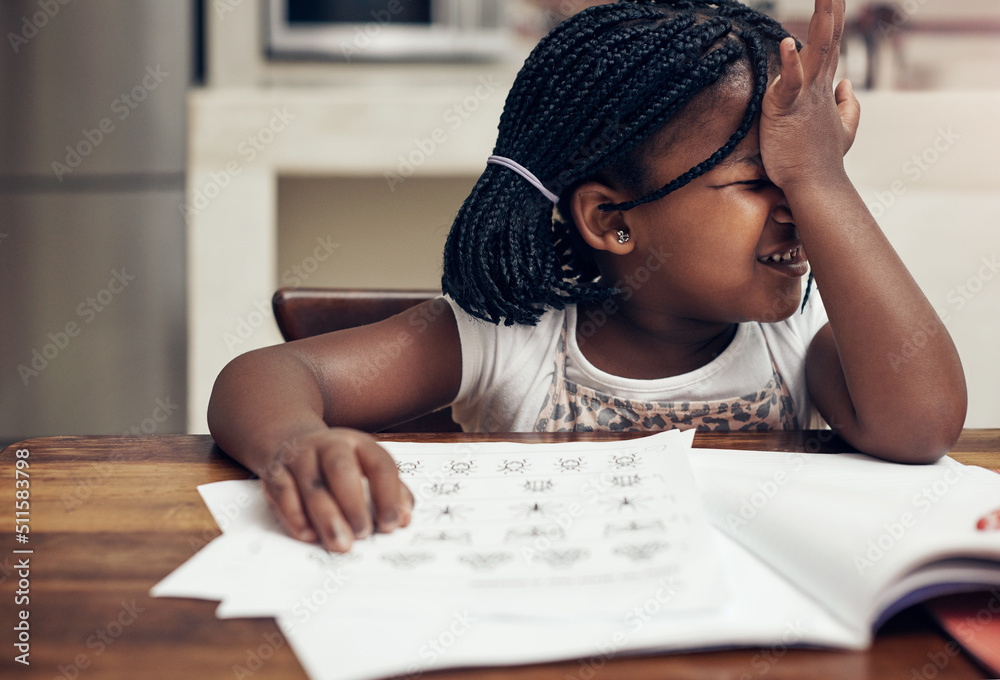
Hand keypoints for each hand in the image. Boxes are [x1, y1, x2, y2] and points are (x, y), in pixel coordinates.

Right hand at [258, 427, 413, 551]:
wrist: (293, 441)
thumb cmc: (339, 464)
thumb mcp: (367, 468)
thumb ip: (390, 491)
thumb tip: (404, 518)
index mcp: (359, 444)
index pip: (379, 465)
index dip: (388, 495)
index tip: (392, 524)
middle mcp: (329, 445)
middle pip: (341, 469)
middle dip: (353, 504)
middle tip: (363, 533)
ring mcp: (299, 457)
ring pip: (311, 484)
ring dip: (326, 517)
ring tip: (340, 543)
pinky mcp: (275, 472)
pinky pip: (282, 492)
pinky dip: (294, 516)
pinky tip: (308, 535)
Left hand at [760, 0, 860, 189]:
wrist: (815, 186)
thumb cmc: (821, 161)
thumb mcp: (840, 130)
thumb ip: (846, 105)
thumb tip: (846, 85)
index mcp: (823, 89)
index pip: (830, 45)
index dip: (833, 18)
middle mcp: (818, 88)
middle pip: (827, 39)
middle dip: (830, 10)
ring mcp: (805, 97)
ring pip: (815, 52)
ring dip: (820, 23)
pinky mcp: (787, 110)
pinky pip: (790, 83)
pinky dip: (790, 63)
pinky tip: (789, 43)